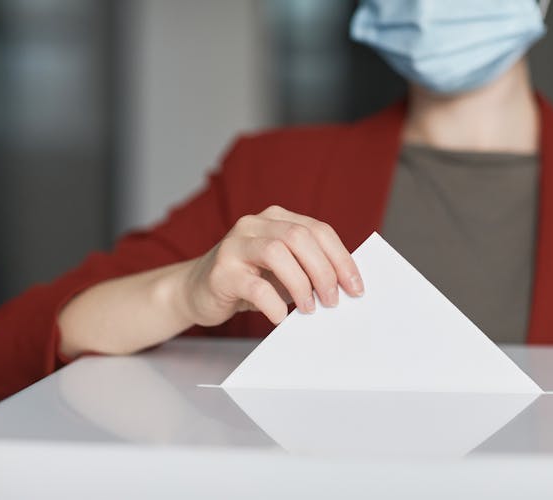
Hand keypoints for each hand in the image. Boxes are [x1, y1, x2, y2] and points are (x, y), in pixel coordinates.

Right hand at [179, 205, 363, 325]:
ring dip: (300, 284)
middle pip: (299, 237)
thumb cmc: (249, 280)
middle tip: (333, 300)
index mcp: (276, 219)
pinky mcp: (220, 272)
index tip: (356, 286)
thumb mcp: (283, 268)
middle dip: (324, 270)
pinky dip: (274, 304)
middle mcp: (254, 225)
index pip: (318, 230)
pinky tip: (279, 317)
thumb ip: (309, 267)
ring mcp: (234, 245)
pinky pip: (254, 286)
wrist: (196, 291)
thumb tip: (346, 285)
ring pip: (276, 253)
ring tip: (309, 308)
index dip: (341, 258)